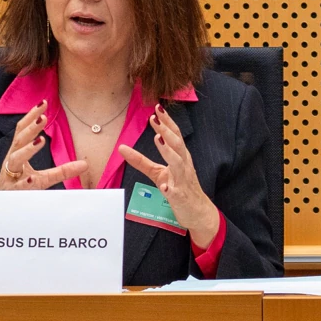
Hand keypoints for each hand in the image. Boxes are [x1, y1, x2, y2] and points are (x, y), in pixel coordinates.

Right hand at [0, 99, 88, 190]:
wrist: (0, 208)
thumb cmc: (20, 188)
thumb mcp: (42, 179)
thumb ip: (62, 171)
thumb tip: (84, 164)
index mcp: (17, 154)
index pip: (22, 131)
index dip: (31, 116)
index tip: (43, 102)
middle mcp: (12, 162)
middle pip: (19, 140)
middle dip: (30, 128)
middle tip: (43, 117)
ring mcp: (10, 176)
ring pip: (16, 159)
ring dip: (28, 149)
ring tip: (40, 140)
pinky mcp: (12, 192)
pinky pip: (17, 186)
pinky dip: (23, 182)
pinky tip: (30, 179)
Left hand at [119, 104, 219, 245]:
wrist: (198, 211)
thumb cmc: (180, 188)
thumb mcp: (158, 173)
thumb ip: (141, 161)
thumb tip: (121, 148)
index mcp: (180, 157)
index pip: (174, 135)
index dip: (167, 122)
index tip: (157, 108)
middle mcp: (184, 165)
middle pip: (177, 144)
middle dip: (166, 130)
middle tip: (155, 117)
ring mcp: (184, 181)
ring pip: (179, 164)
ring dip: (169, 151)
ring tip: (158, 139)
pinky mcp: (182, 197)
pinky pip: (177, 193)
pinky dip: (171, 189)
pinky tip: (166, 187)